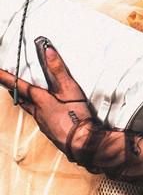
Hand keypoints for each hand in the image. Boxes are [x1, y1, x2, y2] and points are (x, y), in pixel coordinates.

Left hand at [0, 37, 97, 156]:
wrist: (83, 143)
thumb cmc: (75, 116)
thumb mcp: (69, 89)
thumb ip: (58, 69)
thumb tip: (47, 51)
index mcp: (40, 100)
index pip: (18, 85)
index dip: (5, 77)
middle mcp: (38, 112)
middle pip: (21, 99)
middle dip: (14, 90)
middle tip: (8, 84)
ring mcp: (43, 123)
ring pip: (31, 109)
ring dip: (27, 101)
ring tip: (28, 96)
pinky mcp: (51, 131)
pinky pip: (41, 118)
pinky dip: (41, 112)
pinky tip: (49, 113)